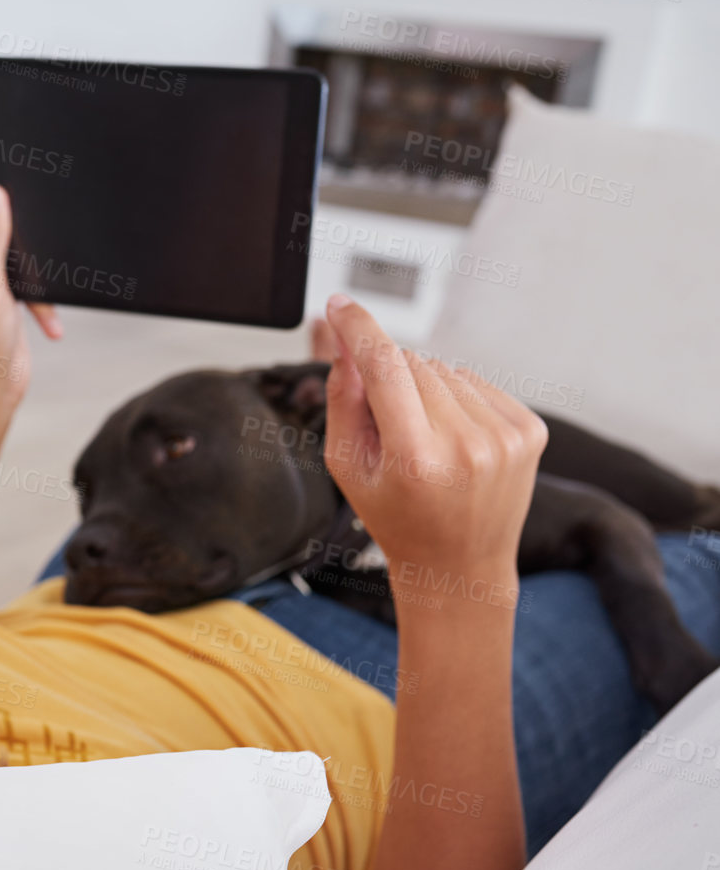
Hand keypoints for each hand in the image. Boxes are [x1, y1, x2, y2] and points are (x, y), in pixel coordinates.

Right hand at [321, 294, 547, 602]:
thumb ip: (342, 401)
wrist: (460, 563)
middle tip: (389, 428)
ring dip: (426, 390)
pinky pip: (477, 382)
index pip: (384, 367)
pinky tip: (454, 438)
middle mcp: (467, 444)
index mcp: (416, 458)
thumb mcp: (348, 469)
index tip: (340, 306)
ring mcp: (505, 436)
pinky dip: (458, 400)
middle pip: (412, 364)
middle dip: (389, 379)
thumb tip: (345, 343)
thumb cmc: (397, 518)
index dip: (358, 329)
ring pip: (446, 370)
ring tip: (425, 438)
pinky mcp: (530, 429)